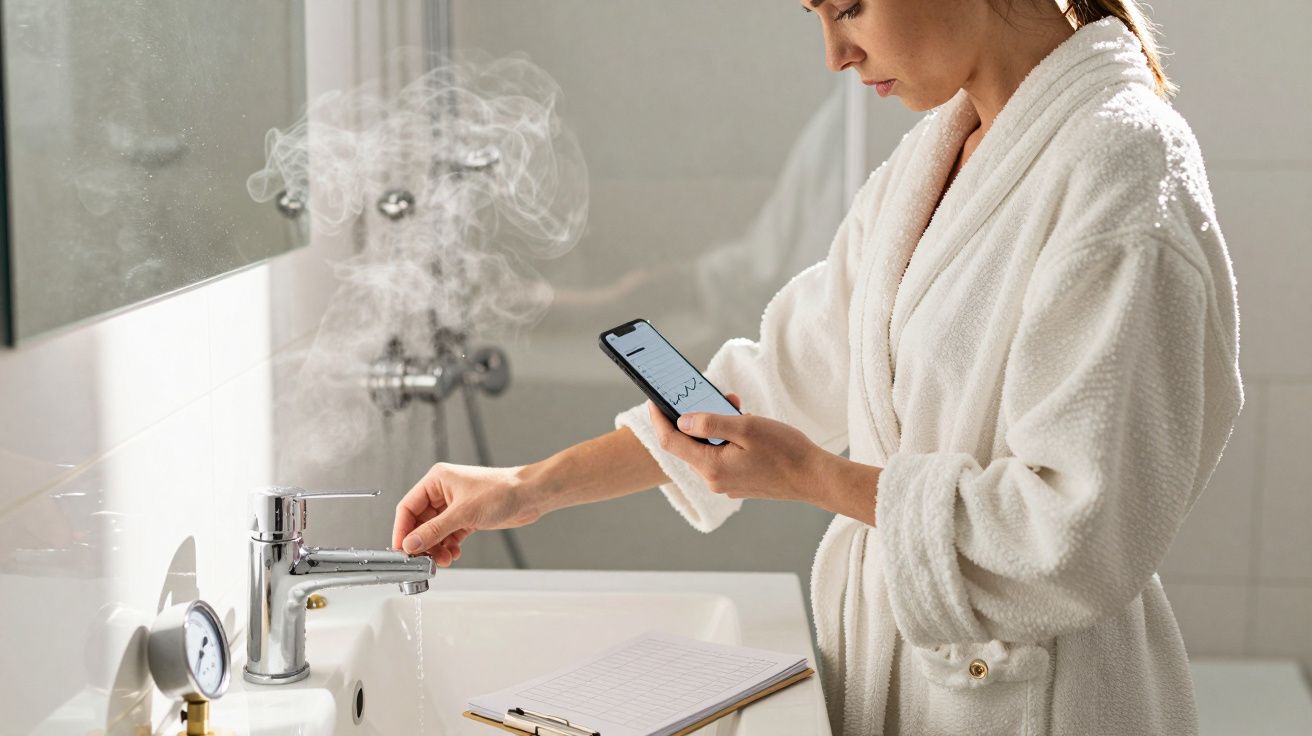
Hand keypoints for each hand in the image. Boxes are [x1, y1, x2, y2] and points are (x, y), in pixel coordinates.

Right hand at [392, 463, 542, 564]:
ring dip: (437, 548)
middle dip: (423, 543)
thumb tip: (411, 543)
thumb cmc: (502, 491)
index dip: (402, 530)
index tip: (401, 550)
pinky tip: (454, 554)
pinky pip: (449, 535)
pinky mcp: (467, 517)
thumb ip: (435, 530)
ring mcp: (455, 505)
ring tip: (444, 560)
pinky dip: (449, 546)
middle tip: (425, 560)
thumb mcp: (463, 513)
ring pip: (435, 531)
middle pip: (420, 522)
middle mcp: (443, 491)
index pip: (408, 507)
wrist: (530, 495)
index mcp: (437, 480)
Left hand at [646, 394, 824, 503]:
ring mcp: (726, 484)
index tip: (653, 400)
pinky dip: (727, 440)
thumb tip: (681, 420)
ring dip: (716, 427)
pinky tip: (746, 427)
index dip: (659, 419)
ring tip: (738, 408)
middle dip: (696, 417)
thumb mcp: (747, 428)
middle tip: (713, 395)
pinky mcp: (738, 483)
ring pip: (708, 450)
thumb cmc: (786, 451)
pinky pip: (722, 457)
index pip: (671, 441)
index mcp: (712, 466)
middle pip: (690, 445)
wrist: (815, 478)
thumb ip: (710, 423)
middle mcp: (714, 480)